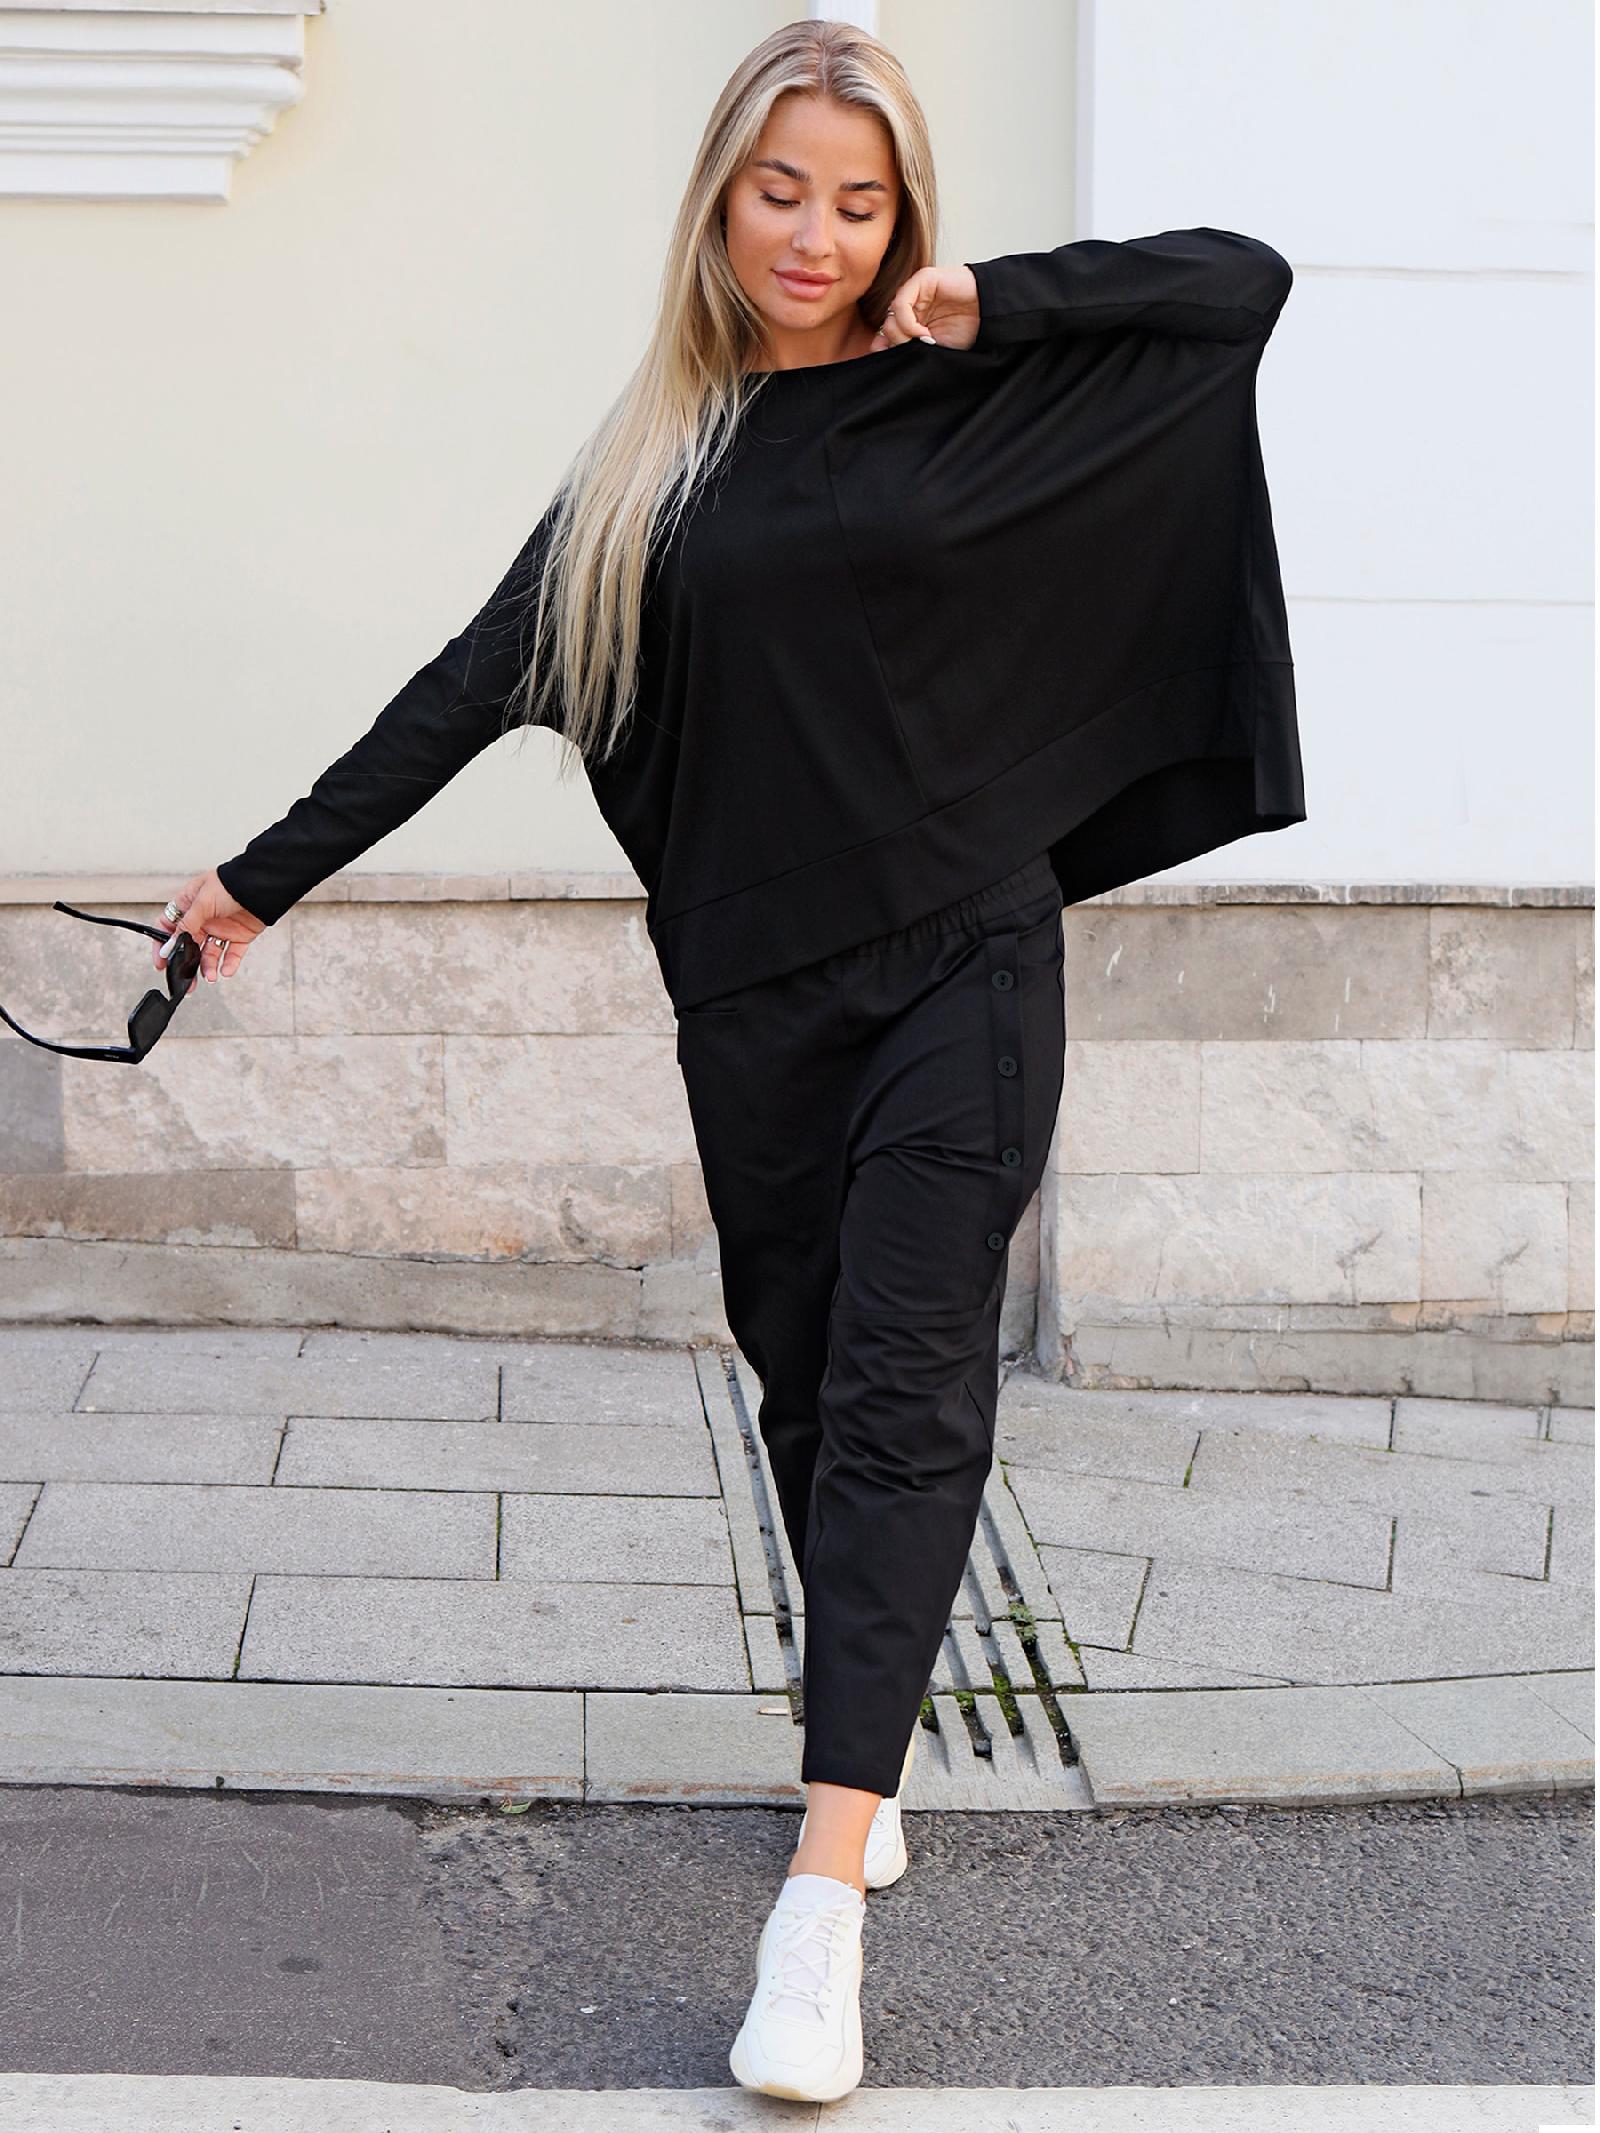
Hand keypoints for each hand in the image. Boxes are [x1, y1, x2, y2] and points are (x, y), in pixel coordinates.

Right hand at [152, 869, 264, 987]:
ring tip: (210, 976)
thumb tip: (170, 945)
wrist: (262, 885)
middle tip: (186, 980)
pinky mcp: (239, 936)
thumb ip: (186, 925)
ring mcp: (221, 928)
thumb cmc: (230, 884)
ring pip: (209, 953)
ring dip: (208, 966)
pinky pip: (231, 954)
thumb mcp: (202, 903)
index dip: (163, 944)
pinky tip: (225, 971)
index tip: (161, 962)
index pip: (168, 927)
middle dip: (186, 963)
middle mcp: (203, 918)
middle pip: (189, 945)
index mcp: (189, 905)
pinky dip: (229, 964)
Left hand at [869, 264, 980, 352]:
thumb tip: (879, 350)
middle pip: (887, 326)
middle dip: (896, 343)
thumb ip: (911, 348)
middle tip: (915, 350)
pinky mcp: (922, 280)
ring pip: (891, 315)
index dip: (886, 348)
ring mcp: (915, 292)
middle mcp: (912, 306)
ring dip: (903, 334)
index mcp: (914, 320)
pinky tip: (922, 333)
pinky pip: (901, 303)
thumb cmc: (969, 329)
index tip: (895, 364)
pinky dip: (907, 323)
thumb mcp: (935, 348)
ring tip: (924, 342)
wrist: (989, 312)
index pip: (887, 333)